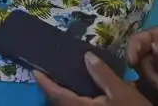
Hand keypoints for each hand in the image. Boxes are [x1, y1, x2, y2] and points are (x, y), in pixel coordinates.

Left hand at [35, 53, 151, 105]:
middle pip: (62, 100)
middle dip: (55, 87)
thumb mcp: (122, 92)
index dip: (44, 82)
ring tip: (68, 74)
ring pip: (74, 103)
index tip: (34, 70)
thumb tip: (86, 56)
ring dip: (68, 91)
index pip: (56, 94)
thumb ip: (103, 74)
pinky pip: (83, 104)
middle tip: (52, 68)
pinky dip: (81, 95)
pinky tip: (88, 86)